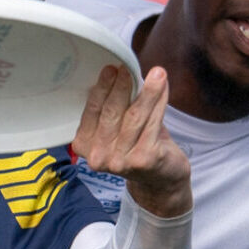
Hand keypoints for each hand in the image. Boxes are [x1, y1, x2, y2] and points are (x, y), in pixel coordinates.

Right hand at [71, 64, 190, 218]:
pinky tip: (163, 87)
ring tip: (157, 73)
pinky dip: (159, 102)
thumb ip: (113, 106)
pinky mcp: (145, 160)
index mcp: (84, 145)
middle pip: (112, 112)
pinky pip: (153, 123)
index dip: (103, 87)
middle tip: (129, 67)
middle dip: (122, 86)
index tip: (111, 67)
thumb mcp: (116, 128)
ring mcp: (121, 161)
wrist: (160, 180)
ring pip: (134, 116)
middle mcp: (99, 157)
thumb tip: (119, 71)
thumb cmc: (137, 146)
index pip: (92, 110)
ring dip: (147, 91)